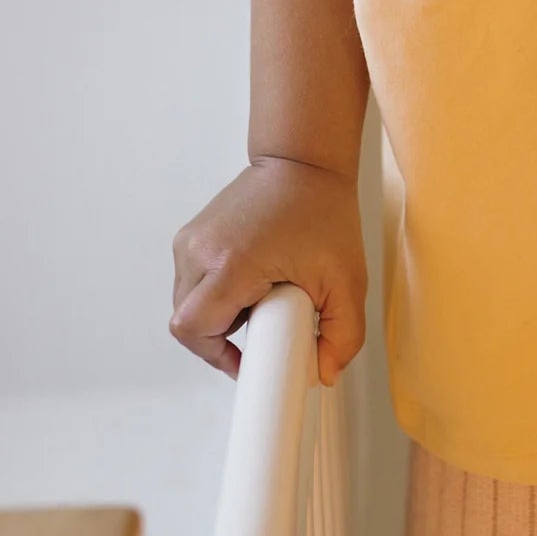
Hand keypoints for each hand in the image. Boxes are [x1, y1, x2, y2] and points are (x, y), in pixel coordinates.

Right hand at [170, 158, 366, 384]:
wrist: (303, 161)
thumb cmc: (323, 210)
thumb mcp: (347, 280)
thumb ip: (343, 335)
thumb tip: (325, 374)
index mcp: (231, 263)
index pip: (195, 331)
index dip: (218, 356)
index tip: (249, 361)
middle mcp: (199, 250)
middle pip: (189, 323)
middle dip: (224, 336)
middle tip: (266, 324)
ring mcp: (190, 240)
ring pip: (189, 303)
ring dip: (221, 313)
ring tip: (264, 296)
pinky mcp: (191, 235)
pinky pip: (193, 282)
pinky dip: (217, 292)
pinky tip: (253, 280)